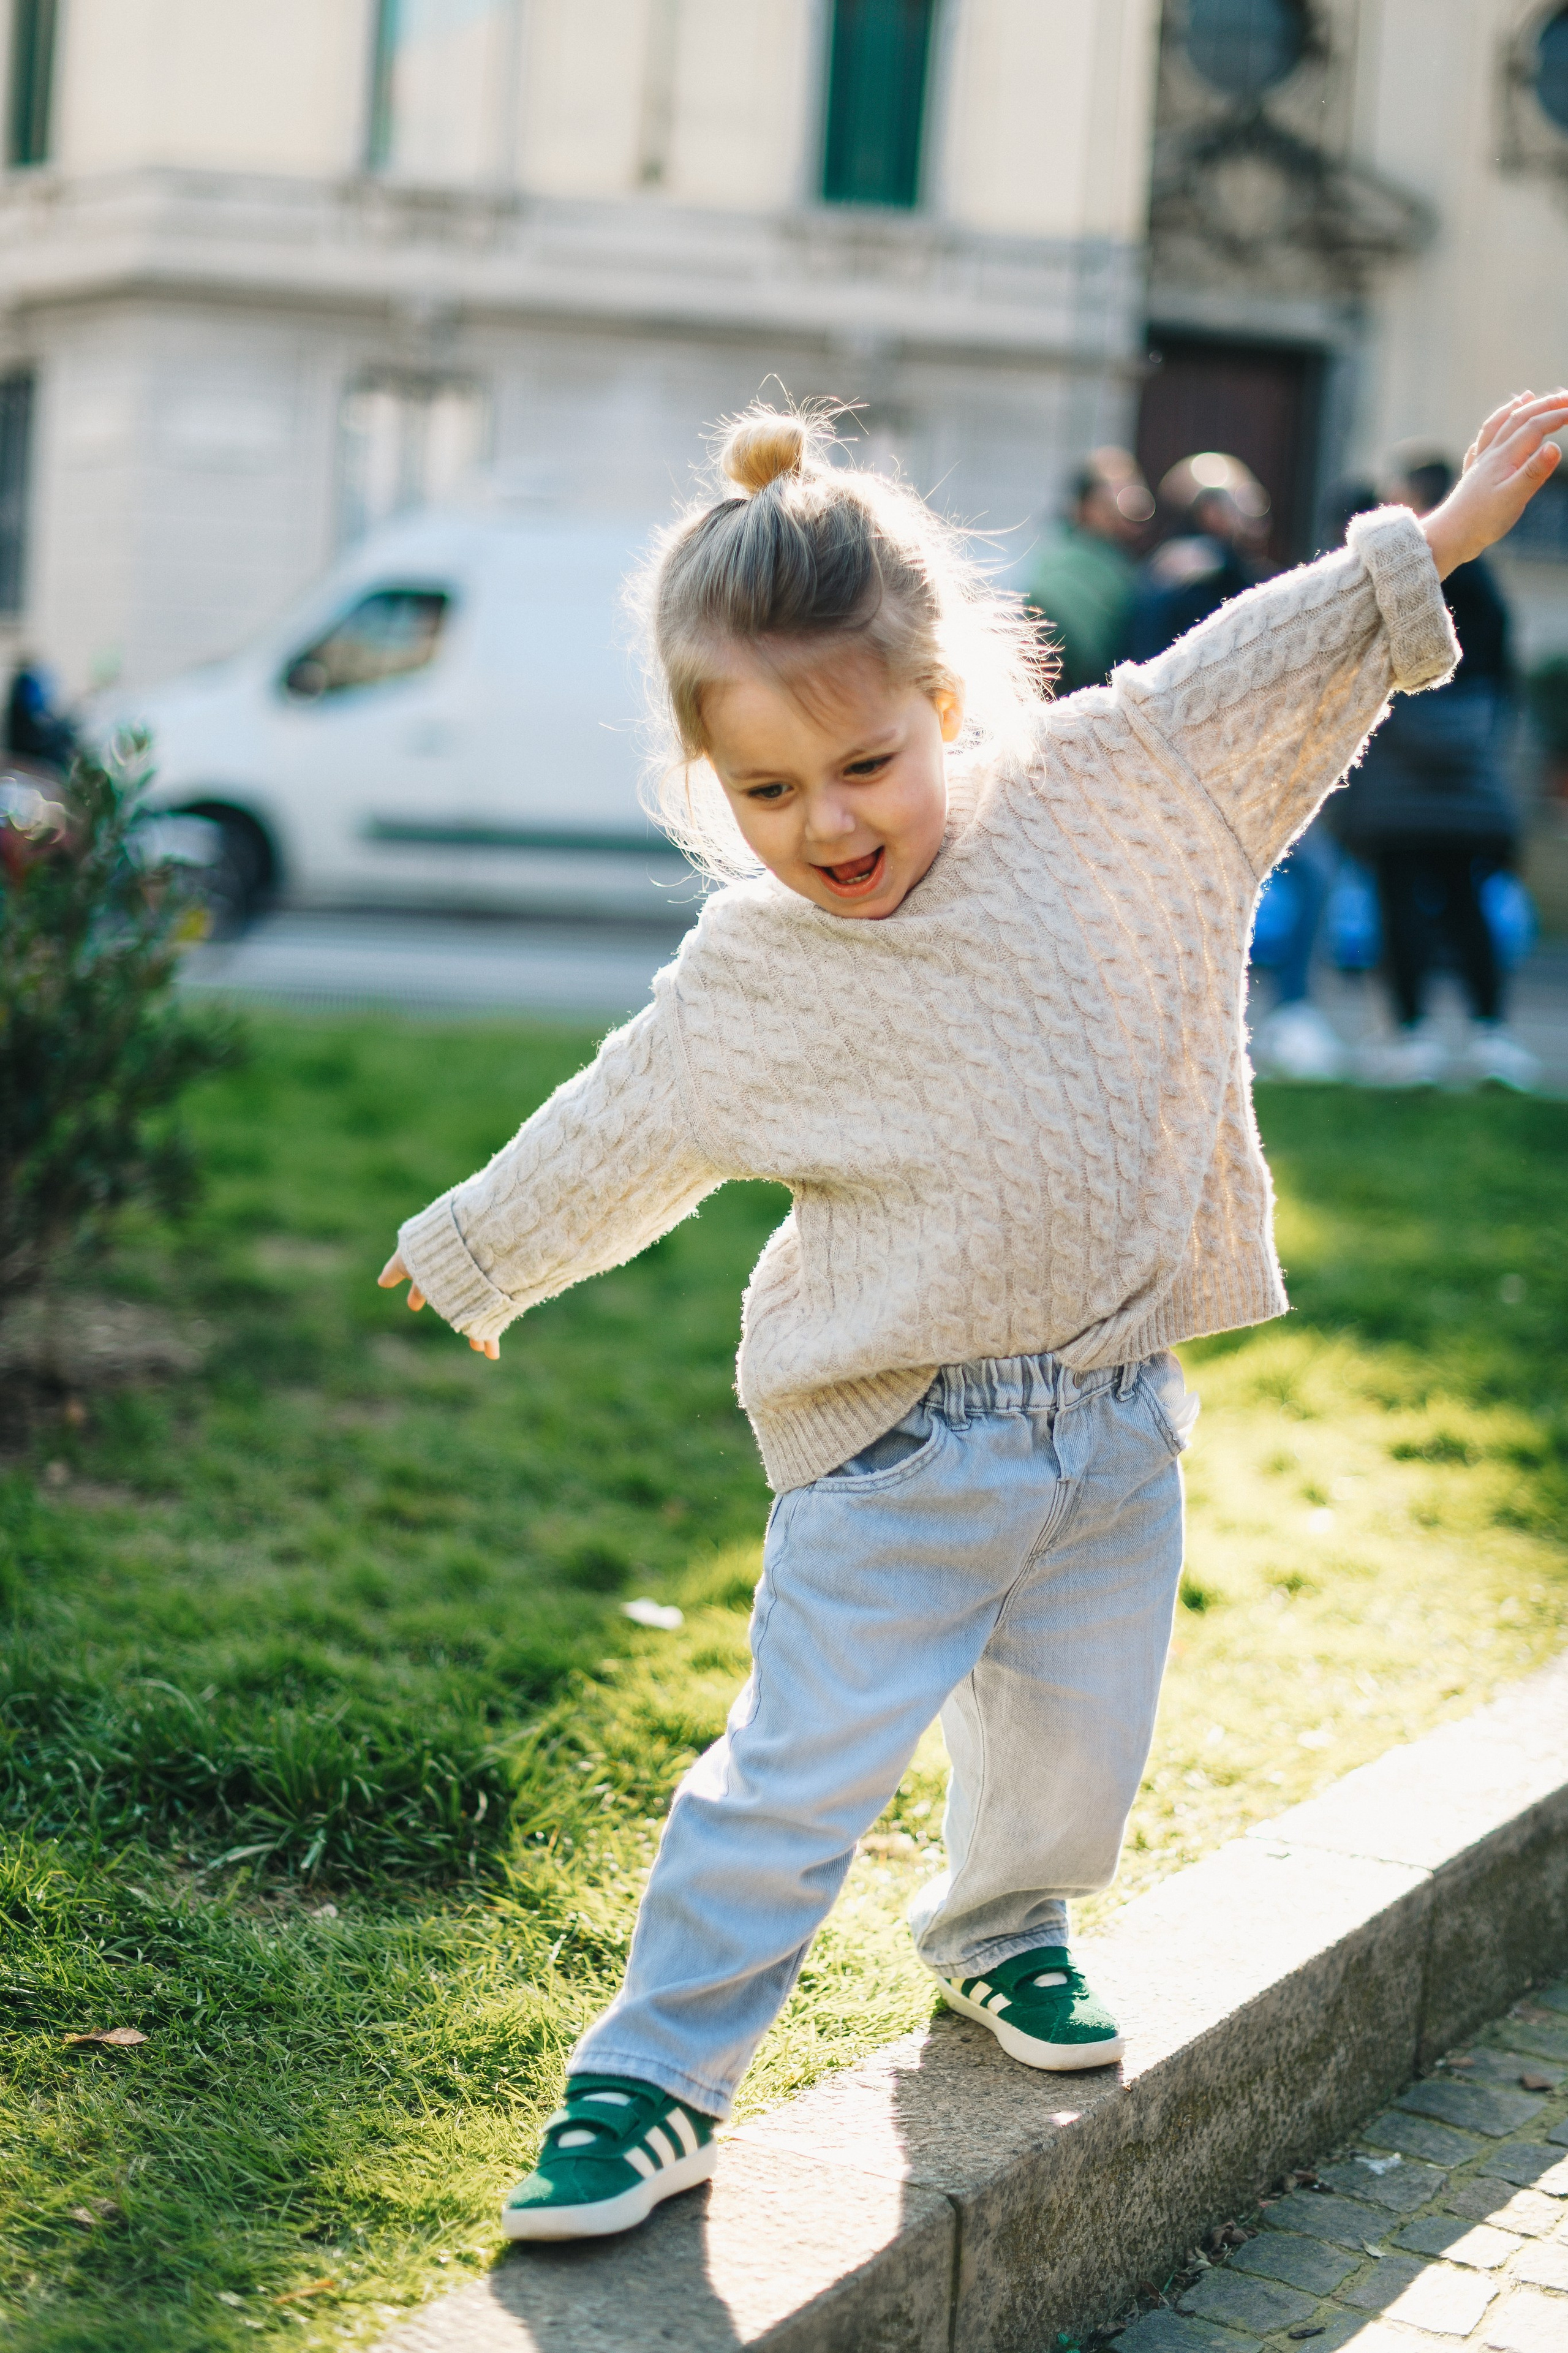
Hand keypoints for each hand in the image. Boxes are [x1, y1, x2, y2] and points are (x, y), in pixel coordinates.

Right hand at [377, 1249, 499, 1359]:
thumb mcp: (410, 1258)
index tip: (412, 1306)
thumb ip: (396, 1270)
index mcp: (439, 1268)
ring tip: (482, 1350)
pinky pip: (494, 1318)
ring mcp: (480, 1286)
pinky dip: (492, 1335)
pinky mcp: (496, 1295)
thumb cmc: (437, 1247)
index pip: (426, 1283)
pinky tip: (492, 1353)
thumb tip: (382, 1283)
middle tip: (463, 1335)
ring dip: (479, 1334)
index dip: (417, 1294)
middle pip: (458, 1303)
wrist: (474, 1239)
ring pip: (478, 1313)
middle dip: (459, 1321)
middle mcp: (461, 1277)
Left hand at [1421, 390, 1567, 577]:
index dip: (1557, 415)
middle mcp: (1491, 454)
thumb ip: (1534, 473)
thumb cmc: (1481, 522)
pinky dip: (1491, 431)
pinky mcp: (1472, 475)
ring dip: (1514, 409)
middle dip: (1543, 404)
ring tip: (1526, 396)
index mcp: (1504, 458)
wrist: (1448, 538)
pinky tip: (1491, 434)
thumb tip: (1555, 447)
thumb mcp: (1514, 499)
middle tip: (1565, 396)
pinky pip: (1481, 444)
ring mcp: (1480, 463)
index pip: (1535, 427)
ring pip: (1497, 426)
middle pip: (1518, 419)